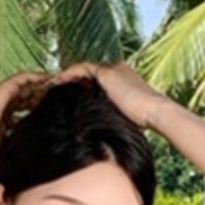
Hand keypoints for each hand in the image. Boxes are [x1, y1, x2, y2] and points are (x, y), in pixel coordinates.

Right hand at [0, 71, 50, 155]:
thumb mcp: (7, 144)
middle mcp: (7, 103)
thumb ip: (17, 143)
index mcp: (6, 116)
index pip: (26, 111)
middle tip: (57, 102)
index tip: (50, 115)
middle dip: (43, 100)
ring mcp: (6, 93)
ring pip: (29, 87)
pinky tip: (48, 80)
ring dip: (42, 87)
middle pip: (29, 98)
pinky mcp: (6, 86)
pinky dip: (37, 77)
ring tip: (56, 89)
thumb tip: (30, 156)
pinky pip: (25, 78)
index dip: (38, 111)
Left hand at [52, 60, 170, 131]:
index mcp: (121, 81)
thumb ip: (110, 117)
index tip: (64, 99)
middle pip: (86, 75)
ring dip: (64, 79)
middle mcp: (116, 70)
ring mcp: (112, 69)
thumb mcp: (122, 118)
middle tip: (51, 92)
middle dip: (69, 83)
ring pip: (81, 71)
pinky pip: (81, 70)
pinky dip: (67, 76)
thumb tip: (98, 136)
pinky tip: (55, 84)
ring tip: (49, 88)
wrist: (155, 113)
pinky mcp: (107, 72)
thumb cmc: (143, 123)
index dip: (79, 90)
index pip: (94, 82)